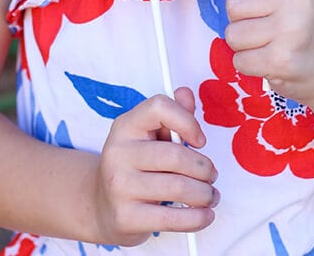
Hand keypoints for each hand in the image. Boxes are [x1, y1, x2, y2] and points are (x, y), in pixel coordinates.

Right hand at [91, 86, 218, 246]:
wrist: (101, 206)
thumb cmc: (135, 165)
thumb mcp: (149, 135)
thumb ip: (172, 114)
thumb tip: (186, 94)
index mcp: (125, 126)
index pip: (158, 107)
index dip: (187, 120)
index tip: (200, 141)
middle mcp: (118, 153)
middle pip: (175, 156)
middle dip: (204, 168)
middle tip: (212, 176)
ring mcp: (120, 187)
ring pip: (178, 187)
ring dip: (205, 194)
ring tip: (210, 195)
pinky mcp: (126, 218)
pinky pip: (172, 218)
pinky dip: (197, 218)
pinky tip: (205, 215)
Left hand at [225, 0, 313, 106]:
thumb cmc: (303, 18)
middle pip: (233, 3)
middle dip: (241, 17)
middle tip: (264, 23)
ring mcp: (291, 30)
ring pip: (233, 34)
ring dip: (243, 42)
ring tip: (266, 41)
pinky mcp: (282, 61)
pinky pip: (239, 60)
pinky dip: (248, 63)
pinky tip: (268, 59)